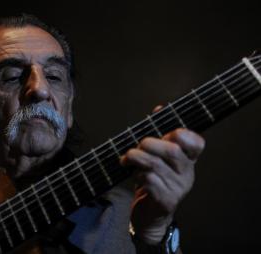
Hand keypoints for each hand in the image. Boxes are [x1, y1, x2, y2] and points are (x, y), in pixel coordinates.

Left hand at [120, 113, 204, 243]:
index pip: (197, 143)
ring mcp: (177, 188)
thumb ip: (159, 134)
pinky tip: (133, 175)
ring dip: (136, 157)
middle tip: (136, 147)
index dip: (185, 134)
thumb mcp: (156, 157)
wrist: (150, 216)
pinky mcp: (165, 200)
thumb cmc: (152, 181)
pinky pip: (149, 180)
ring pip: (155, 164)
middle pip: (172, 151)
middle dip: (149, 144)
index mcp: (187, 160)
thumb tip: (160, 108)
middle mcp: (186, 174)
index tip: (170, 132)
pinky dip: (137, 174)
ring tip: (127, 159)